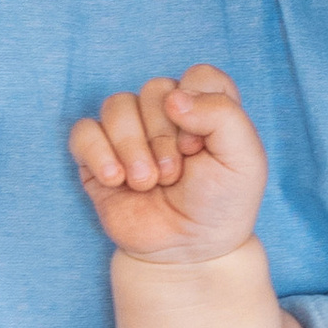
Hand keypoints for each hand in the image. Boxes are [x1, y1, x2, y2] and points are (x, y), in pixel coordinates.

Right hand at [68, 64, 264, 263]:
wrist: (187, 251)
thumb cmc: (219, 204)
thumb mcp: (244, 160)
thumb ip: (223, 115)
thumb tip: (173, 98)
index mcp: (205, 106)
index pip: (198, 76)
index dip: (198, 108)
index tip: (200, 147)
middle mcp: (166, 114)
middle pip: (154, 90)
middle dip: (163, 137)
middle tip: (174, 175)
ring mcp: (131, 133)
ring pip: (116, 105)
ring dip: (132, 147)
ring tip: (147, 183)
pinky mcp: (99, 156)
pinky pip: (83, 132)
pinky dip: (98, 154)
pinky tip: (116, 180)